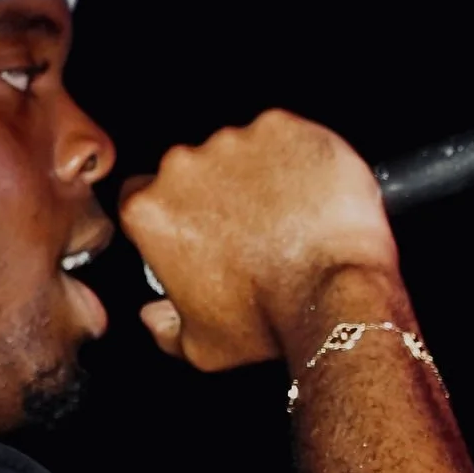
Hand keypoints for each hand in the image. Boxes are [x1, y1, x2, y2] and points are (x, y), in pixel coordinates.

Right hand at [117, 110, 399, 370]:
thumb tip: (154, 316)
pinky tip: (310, 195)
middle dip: (216, 191)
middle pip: (191, 168)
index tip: (194, 226)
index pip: (141, 195)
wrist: (332, 296)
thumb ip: (164, 327)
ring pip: (240, 150)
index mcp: (150, 211)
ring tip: (287, 215)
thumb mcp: (198, 346)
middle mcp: (183, 166)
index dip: (170, 211)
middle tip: (250, 228)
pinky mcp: (282, 126)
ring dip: (258, 174)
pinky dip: (297, 157)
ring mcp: (234, 141)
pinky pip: (285, 136)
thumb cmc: (266, 320)